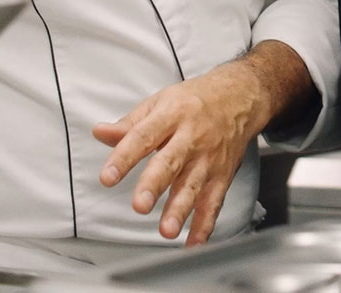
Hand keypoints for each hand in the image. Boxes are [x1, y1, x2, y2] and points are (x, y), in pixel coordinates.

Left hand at [92, 58, 273, 244]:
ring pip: (193, 186)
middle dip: (155, 186)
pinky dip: (205, 225)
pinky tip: (193, 242)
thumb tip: (100, 133)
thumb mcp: (160, 102)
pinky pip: (214, 202)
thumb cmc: (195, 101)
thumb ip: (129, 123)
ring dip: (180, 210)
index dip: (124, 158)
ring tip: (166, 230)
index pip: (143, 137)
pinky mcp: (222, 175)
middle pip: (170, 163)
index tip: (107, 177)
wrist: (240, 97)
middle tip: (140, 206)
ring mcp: (208, 159)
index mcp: (171, 116)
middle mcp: (191, 138)